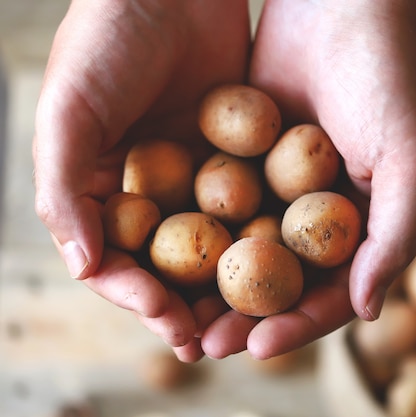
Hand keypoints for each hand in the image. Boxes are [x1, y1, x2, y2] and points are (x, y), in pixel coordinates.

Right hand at [33, 0, 250, 352]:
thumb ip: (65, 187)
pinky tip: (283, 262)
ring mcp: (194, 174)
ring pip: (215, 243)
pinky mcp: (237, 155)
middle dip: (191, 305)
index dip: (140, 297)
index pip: (117, 260)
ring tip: (252, 321)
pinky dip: (262, 235)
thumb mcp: (70, 107)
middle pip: (170, 263)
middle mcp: (148, 188)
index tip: (173, 323)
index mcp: (101, 187)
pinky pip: (250, 203)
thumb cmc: (108, 38)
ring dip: (230, 284)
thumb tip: (84, 269)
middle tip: (218, 342)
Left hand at [195, 0, 415, 359]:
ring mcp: (280, 186)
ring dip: (215, 283)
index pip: (332, 291)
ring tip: (179, 314)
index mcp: (363, 223)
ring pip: (245, 248)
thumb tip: (368, 312)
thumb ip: (395, 236)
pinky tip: (167, 252)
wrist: (343, 4)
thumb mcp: (409, 161)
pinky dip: (199, 230)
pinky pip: (220, 202)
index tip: (259, 347)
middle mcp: (320, 213)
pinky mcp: (246, 156)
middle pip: (281, 280)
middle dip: (247, 316)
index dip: (299, 324)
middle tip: (207, 344)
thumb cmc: (389, 79)